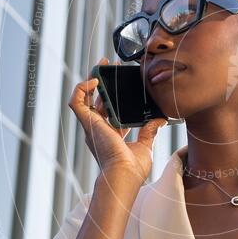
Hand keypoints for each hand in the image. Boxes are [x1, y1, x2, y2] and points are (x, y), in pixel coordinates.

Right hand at [68, 57, 167, 184]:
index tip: (123, 82)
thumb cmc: (132, 168)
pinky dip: (81, 89)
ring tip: (103, 64)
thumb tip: (161, 119)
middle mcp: (98, 129)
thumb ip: (150, 131)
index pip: (110, 111)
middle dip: (103, 81)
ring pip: (84, 97)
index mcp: (110, 135)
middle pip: (97, 100)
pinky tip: (94, 79)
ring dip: (92, 79)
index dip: (114, 96)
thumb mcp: (145, 146)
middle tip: (112, 65)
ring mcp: (91, 126)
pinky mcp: (87, 123)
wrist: (124, 174)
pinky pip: (76, 101)